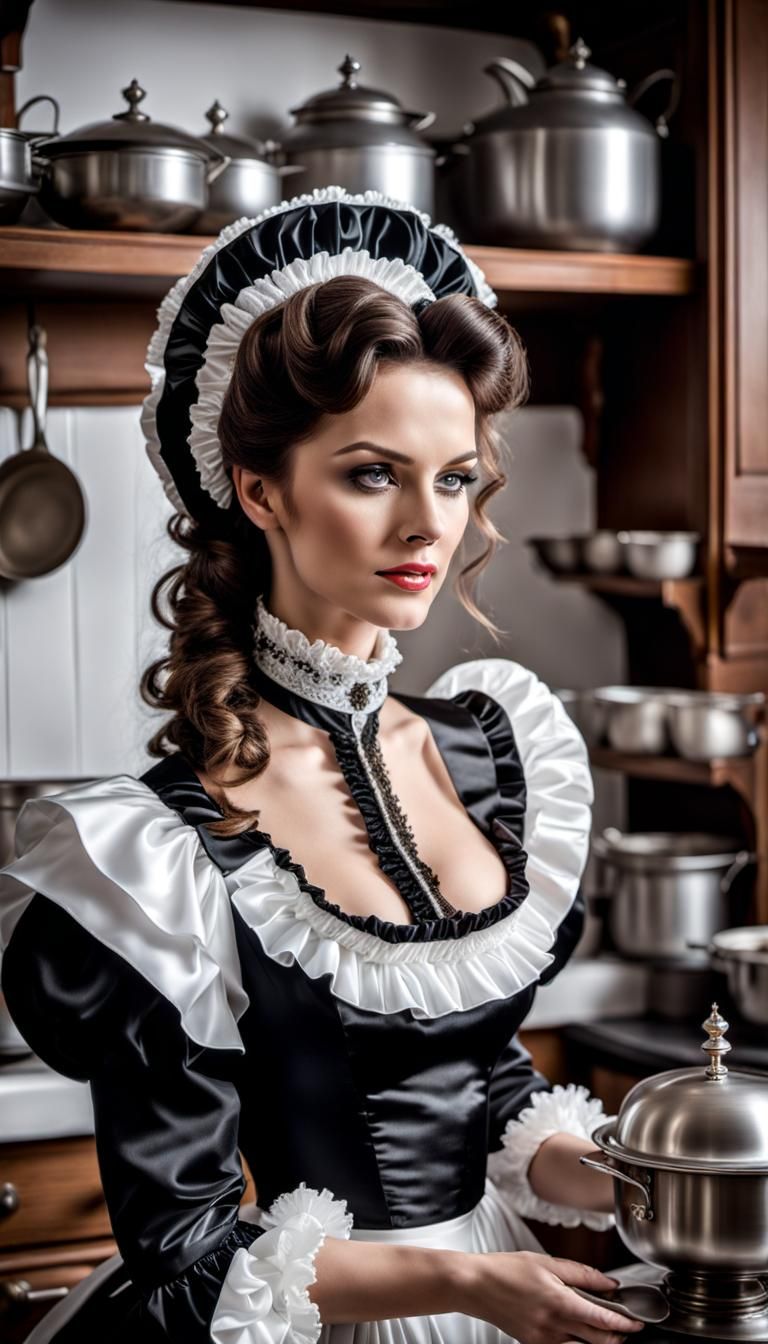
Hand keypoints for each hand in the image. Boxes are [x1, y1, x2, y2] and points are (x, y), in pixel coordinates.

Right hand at [457, 1250, 644, 1343]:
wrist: (475, 1286)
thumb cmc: (506, 1270)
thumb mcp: (546, 1262)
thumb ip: (581, 1274)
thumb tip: (609, 1283)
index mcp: (558, 1302)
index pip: (601, 1319)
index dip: (624, 1323)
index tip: (637, 1323)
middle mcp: (552, 1325)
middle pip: (596, 1340)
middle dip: (615, 1336)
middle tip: (625, 1325)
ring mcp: (543, 1338)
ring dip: (596, 1338)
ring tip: (601, 1323)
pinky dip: (575, 1338)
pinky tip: (575, 1324)